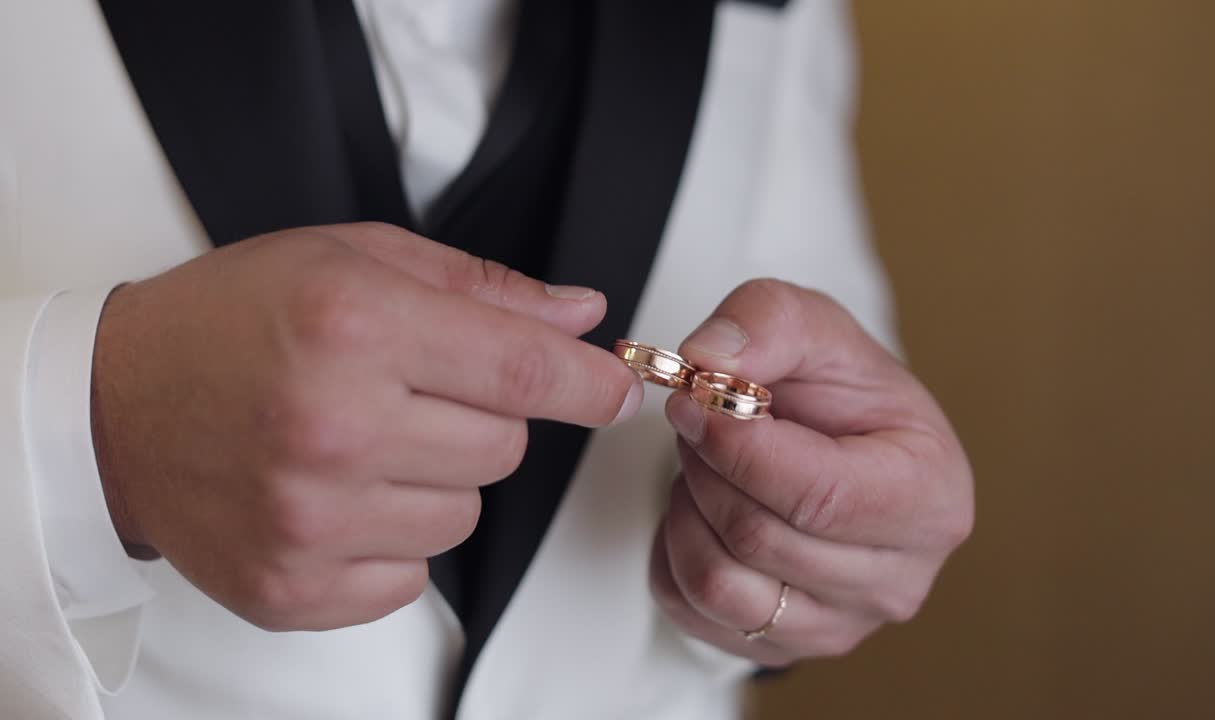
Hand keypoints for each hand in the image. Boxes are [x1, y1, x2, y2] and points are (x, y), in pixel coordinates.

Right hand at [91, 222, 641, 630]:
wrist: (113, 410)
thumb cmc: (228, 322)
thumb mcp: (351, 260)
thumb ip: (479, 288)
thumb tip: (578, 314)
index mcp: (355, 327)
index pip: (524, 370)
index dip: (590, 384)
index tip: (615, 390)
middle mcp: (334, 427)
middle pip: (505, 449)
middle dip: (481, 418)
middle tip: (408, 393)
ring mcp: (311, 519)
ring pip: (466, 516)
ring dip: (436, 480)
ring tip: (360, 443)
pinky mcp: (294, 587)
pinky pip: (414, 579)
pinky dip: (394, 541)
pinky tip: (339, 497)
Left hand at [650, 279, 972, 665]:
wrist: (835, 444)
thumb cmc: (836, 391)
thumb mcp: (811, 326)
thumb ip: (764, 321)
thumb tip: (708, 361)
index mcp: (930, 496)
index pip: (818, 495)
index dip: (738, 447)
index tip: (694, 400)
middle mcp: (899, 578)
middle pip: (760, 538)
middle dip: (707, 468)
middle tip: (700, 422)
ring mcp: (843, 625)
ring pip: (719, 584)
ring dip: (687, 509)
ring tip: (707, 466)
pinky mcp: (784, 647)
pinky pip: (690, 611)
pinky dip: (674, 551)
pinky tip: (703, 510)